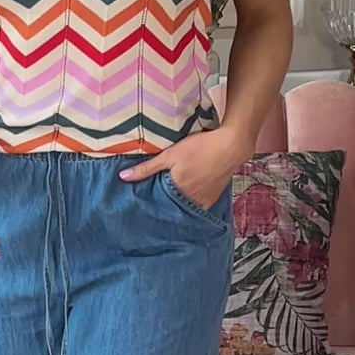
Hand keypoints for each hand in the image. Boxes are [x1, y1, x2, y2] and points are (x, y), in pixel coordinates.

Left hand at [119, 127, 249, 208]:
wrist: (232, 146)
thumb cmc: (200, 148)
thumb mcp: (170, 155)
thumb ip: (147, 168)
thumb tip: (122, 177)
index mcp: (177, 192)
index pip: (157, 205)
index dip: (148, 203)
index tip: (139, 203)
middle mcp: (190, 201)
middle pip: (171, 208)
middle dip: (161, 206)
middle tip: (151, 202)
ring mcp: (203, 202)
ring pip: (184, 208)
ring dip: (176, 205)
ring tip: (167, 200)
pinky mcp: (212, 199)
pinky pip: (197, 206)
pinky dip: (189, 203)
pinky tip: (184, 197)